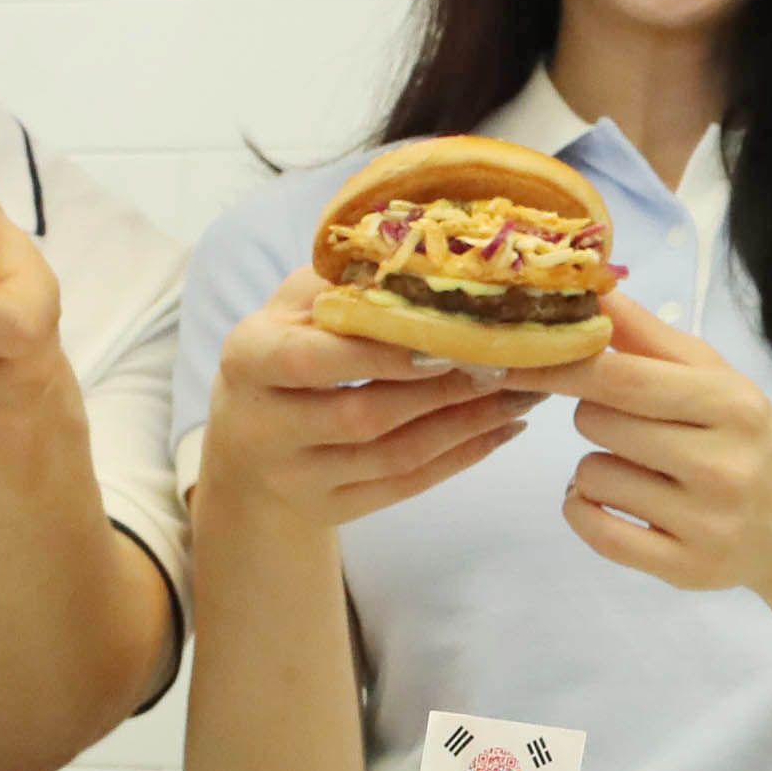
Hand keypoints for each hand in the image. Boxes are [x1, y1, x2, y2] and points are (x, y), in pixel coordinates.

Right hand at [199, 268, 546, 527]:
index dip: (383, 353)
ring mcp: (296, 477)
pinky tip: (503, 428)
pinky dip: (462, 457)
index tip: (450, 336)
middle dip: (444, 390)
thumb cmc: (288, 347)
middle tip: (510, 362)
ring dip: (468, 425)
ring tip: (523, 393)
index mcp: (248, 360)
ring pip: (395, 457)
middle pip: (365, 416)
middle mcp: (263, 427)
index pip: (314, 360)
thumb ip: (348, 284)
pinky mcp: (328, 509)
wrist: (249, 437)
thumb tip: (433, 261)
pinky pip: (406, 486)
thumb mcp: (298, 304)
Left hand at [556, 294, 771, 592]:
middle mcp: (722, 464)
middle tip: (628, 425)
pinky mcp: (684, 568)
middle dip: (592, 415)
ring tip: (636, 470)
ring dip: (594, 467)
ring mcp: (704, 523)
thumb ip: (648, 337)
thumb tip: (590, 289)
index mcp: (730, 405)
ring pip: (591, 476)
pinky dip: (582, 510)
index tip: (516, 354)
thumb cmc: (747, 439)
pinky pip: (594, 531)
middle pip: (596, 422)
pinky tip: (605, 503)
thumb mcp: (715, 378)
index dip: (561, 364)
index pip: (622, 378)